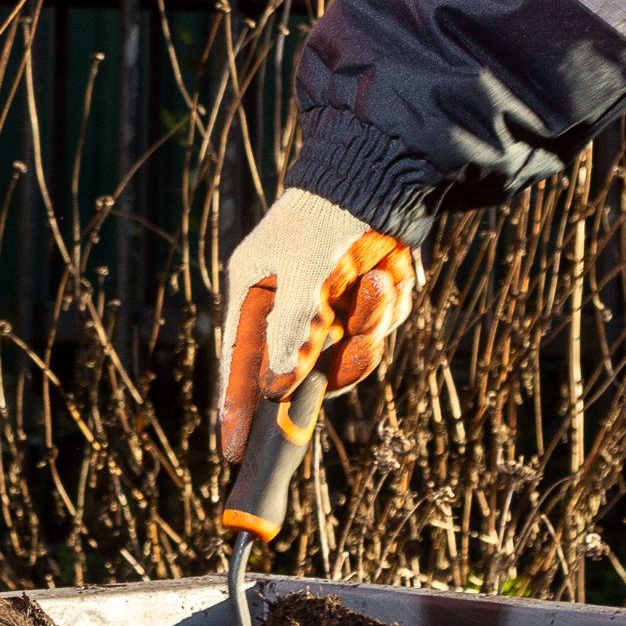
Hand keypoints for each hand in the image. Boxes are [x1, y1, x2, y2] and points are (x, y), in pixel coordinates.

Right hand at [215, 189, 419, 464]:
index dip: (236, 407)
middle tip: (360, 337)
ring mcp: (329, 306)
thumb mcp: (303, 272)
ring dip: (372, 322)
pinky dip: (390, 306)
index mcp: (255, 292)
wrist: (387, 174)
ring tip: (379, 276)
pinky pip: (378, 331)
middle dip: (342, 355)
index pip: (239, 362)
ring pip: (351, 353)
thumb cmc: (329, 215)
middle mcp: (290, 305)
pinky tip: (392, 267)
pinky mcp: (364, 302)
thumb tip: (272, 388)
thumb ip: (289, 331)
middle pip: (305, 369)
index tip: (233, 451)